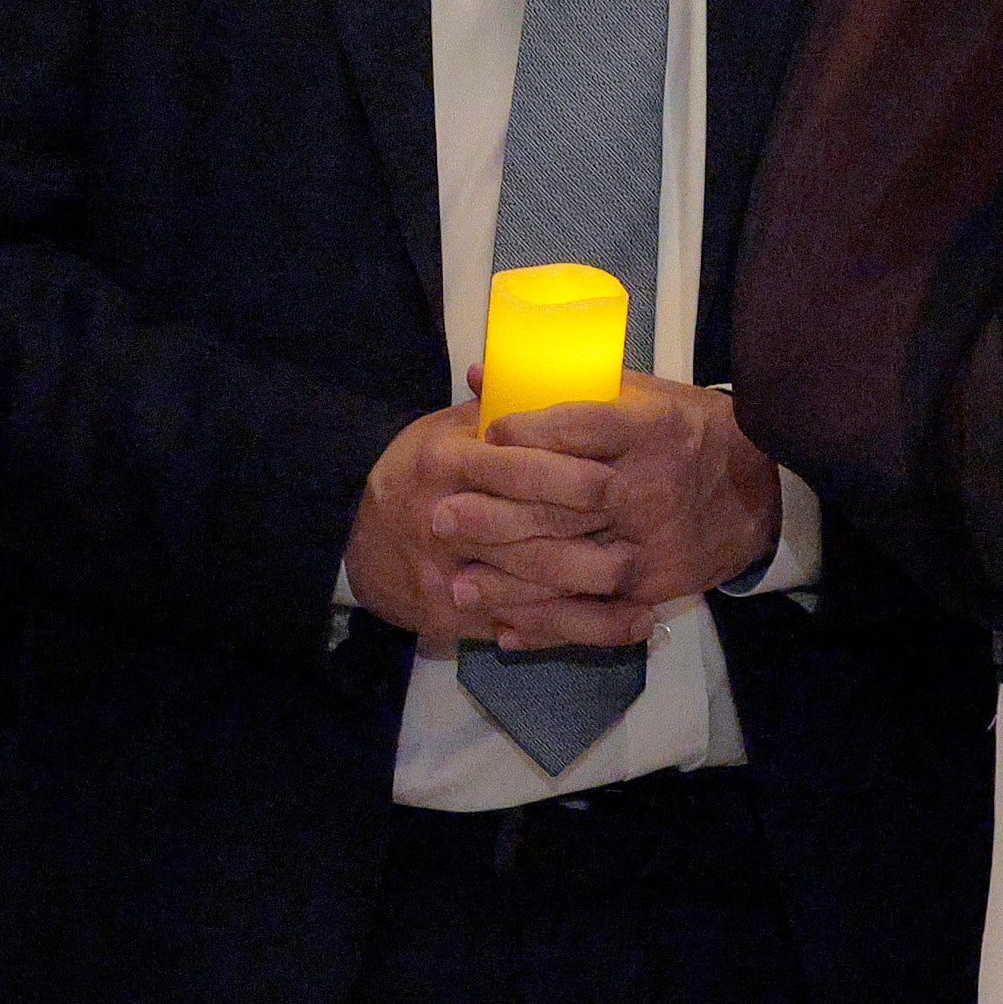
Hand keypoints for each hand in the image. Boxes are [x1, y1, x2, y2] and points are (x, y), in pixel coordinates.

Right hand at [344, 396, 686, 650]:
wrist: (354, 542)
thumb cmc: (414, 476)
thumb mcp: (443, 431)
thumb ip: (496, 411)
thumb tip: (547, 371)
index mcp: (442, 461)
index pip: (512, 466)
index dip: (566, 475)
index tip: (615, 478)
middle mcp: (443, 519)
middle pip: (527, 534)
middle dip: (589, 539)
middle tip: (644, 538)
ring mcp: (447, 575)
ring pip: (532, 590)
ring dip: (595, 597)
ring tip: (648, 592)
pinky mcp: (456, 618)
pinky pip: (527, 627)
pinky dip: (579, 632)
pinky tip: (627, 626)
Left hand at [483, 375, 781, 624]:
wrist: (757, 487)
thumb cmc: (681, 429)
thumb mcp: (634, 393)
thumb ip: (558, 388)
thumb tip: (476, 376)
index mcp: (648, 427)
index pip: (578, 428)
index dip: (526, 434)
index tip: (484, 437)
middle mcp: (652, 485)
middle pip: (567, 501)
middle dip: (499, 513)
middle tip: (442, 517)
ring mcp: (656, 540)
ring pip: (577, 564)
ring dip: (513, 578)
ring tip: (457, 581)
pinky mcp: (659, 584)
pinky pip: (598, 609)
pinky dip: (550, 623)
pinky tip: (504, 626)